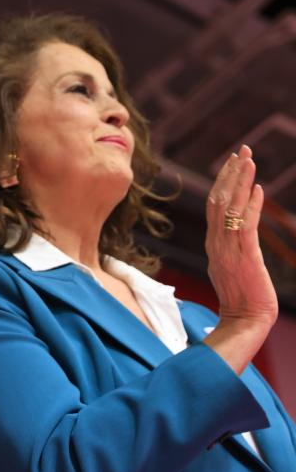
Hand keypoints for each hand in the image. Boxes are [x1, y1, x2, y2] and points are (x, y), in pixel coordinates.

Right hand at [205, 145, 277, 329]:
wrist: (244, 321)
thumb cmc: (241, 300)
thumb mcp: (229, 269)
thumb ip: (228, 249)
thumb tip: (232, 234)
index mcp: (213, 244)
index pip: (214, 206)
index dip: (222, 181)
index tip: (232, 161)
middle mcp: (216, 243)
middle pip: (217, 200)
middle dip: (230, 173)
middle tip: (242, 150)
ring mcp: (228, 249)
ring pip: (229, 207)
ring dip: (240, 181)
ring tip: (248, 159)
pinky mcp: (244, 256)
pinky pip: (245, 225)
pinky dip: (251, 205)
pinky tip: (258, 189)